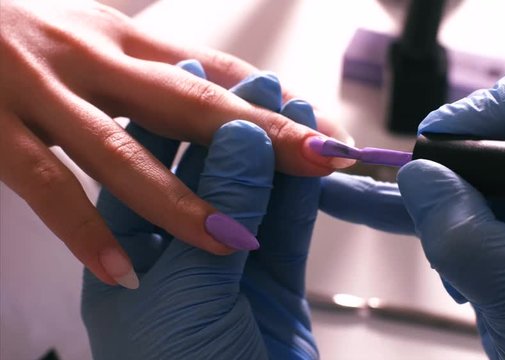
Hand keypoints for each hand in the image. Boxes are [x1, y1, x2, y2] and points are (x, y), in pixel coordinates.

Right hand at [0, 0, 351, 286]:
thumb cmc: (15, 31)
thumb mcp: (91, 33)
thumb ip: (149, 65)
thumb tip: (222, 88)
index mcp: (119, 35)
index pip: (216, 69)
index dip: (276, 102)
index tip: (325, 130)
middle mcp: (88, 55)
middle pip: (191, 99)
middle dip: (260, 135)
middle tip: (319, 162)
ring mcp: (39, 92)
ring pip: (122, 150)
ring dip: (182, 197)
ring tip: (233, 238)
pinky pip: (43, 185)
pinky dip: (82, 230)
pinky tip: (120, 268)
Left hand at [82, 66, 319, 358]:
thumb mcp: (189, 290)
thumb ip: (217, 210)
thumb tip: (238, 138)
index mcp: (129, 258)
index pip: (144, 172)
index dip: (171, 122)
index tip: (195, 81)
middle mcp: (178, 257)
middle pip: (206, 177)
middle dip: (233, 130)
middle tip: (257, 85)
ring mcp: (230, 269)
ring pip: (256, 196)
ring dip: (276, 153)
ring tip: (293, 105)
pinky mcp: (276, 283)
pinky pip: (291, 225)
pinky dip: (305, 189)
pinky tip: (313, 156)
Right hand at [396, 49, 504, 357]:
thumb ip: (460, 229)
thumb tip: (413, 174)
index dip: (495, 102)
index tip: (446, 144)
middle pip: (492, 129)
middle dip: (448, 168)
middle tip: (425, 206)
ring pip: (461, 174)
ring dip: (426, 206)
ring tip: (410, 238)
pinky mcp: (504, 236)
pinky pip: (450, 211)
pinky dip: (408, 216)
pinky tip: (349, 203)